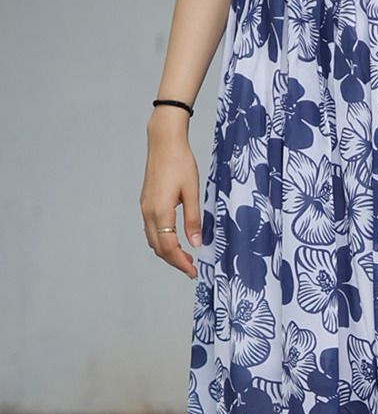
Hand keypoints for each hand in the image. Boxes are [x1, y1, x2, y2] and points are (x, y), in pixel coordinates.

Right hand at [141, 113, 202, 279]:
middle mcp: (148, 212)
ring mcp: (144, 207)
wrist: (164, 142)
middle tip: (192, 268)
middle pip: (158, 247)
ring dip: (167, 252)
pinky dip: (162, 240)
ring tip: (186, 256)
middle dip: (174, 261)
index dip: (180, 262)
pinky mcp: (145, 203)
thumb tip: (196, 243)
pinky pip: (151, 229)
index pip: (168, 247)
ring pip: (153, 240)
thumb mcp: (192, 192)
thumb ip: (193, 219)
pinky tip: (175, 240)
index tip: (193, 271)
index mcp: (160, 211)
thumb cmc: (180, 163)